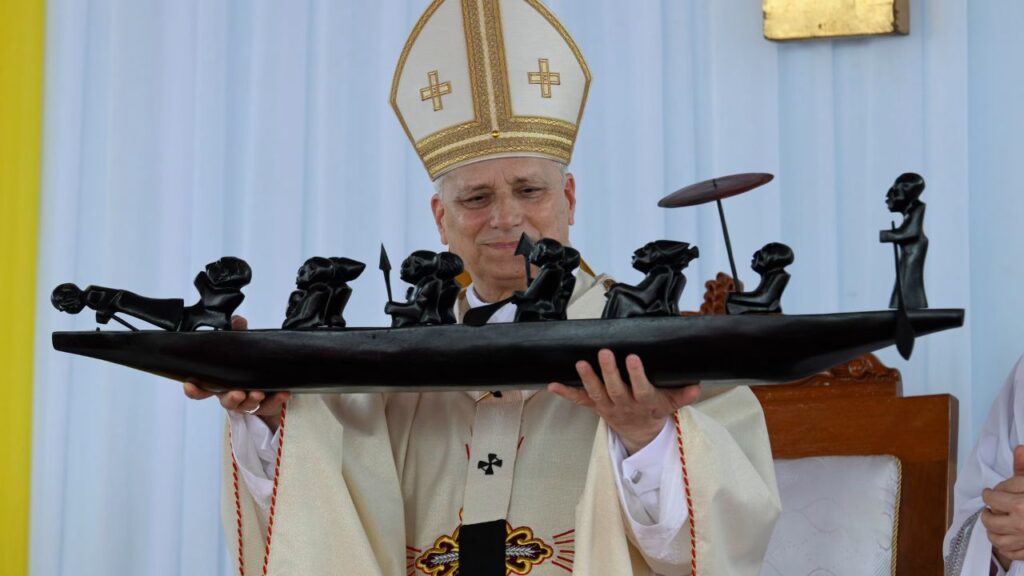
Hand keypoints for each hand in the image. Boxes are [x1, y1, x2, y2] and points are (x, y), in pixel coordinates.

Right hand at [181, 315, 289, 430]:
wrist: (270, 382)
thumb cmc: (248, 364)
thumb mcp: (243, 347)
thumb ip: (239, 333)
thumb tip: (237, 319)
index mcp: (221, 382)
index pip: (202, 389)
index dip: (194, 389)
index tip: (190, 384)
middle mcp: (232, 394)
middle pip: (226, 401)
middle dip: (231, 398)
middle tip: (238, 392)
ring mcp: (249, 402)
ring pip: (247, 406)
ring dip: (252, 400)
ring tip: (258, 393)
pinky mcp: (267, 405)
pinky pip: (271, 405)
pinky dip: (276, 400)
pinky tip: (282, 393)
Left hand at [548, 349, 699, 454]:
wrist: (641, 434)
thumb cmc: (656, 411)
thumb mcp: (672, 405)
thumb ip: (683, 395)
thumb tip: (698, 387)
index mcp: (644, 403)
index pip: (641, 389)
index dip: (636, 375)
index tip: (633, 358)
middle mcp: (624, 405)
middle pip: (615, 389)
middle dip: (609, 372)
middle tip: (605, 352)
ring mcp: (607, 407)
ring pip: (596, 393)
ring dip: (587, 379)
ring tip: (581, 363)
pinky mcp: (595, 407)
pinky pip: (579, 401)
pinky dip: (566, 393)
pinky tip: (552, 385)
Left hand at [982, 445, 1023, 569]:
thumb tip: (1019, 449)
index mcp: (1020, 505)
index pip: (993, 498)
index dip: (989, 493)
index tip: (990, 492)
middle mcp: (1021, 525)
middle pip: (991, 521)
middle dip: (987, 513)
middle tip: (989, 509)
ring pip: (998, 540)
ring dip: (992, 532)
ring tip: (994, 523)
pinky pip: (1012, 554)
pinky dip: (1005, 548)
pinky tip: (1006, 539)